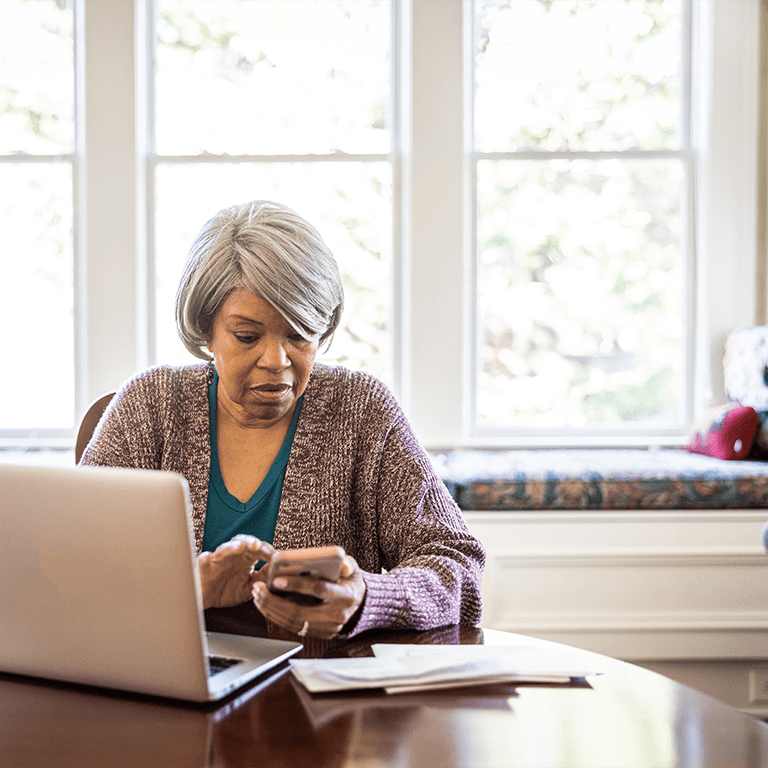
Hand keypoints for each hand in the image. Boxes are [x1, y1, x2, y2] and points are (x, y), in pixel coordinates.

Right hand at [196, 534, 274, 609]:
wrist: (207, 601)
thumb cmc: (227, 591)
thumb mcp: (249, 586)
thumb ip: (263, 577)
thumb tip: (279, 570)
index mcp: (245, 559)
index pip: (258, 549)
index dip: (267, 550)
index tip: (275, 556)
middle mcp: (232, 556)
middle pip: (242, 542)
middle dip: (250, 542)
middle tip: (257, 545)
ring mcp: (217, 560)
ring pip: (224, 548)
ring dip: (231, 547)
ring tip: (239, 547)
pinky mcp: (202, 568)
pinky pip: (202, 561)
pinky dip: (204, 558)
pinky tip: (207, 557)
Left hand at [251, 554, 365, 638]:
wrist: (358, 602)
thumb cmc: (349, 580)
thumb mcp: (352, 568)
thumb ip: (346, 564)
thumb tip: (341, 564)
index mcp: (345, 596)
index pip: (319, 589)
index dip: (297, 585)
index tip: (276, 579)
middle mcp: (337, 615)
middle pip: (299, 612)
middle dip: (274, 601)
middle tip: (258, 589)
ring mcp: (328, 628)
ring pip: (293, 622)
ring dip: (271, 609)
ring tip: (258, 595)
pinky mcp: (320, 634)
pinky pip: (294, 627)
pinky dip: (278, 617)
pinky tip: (266, 605)